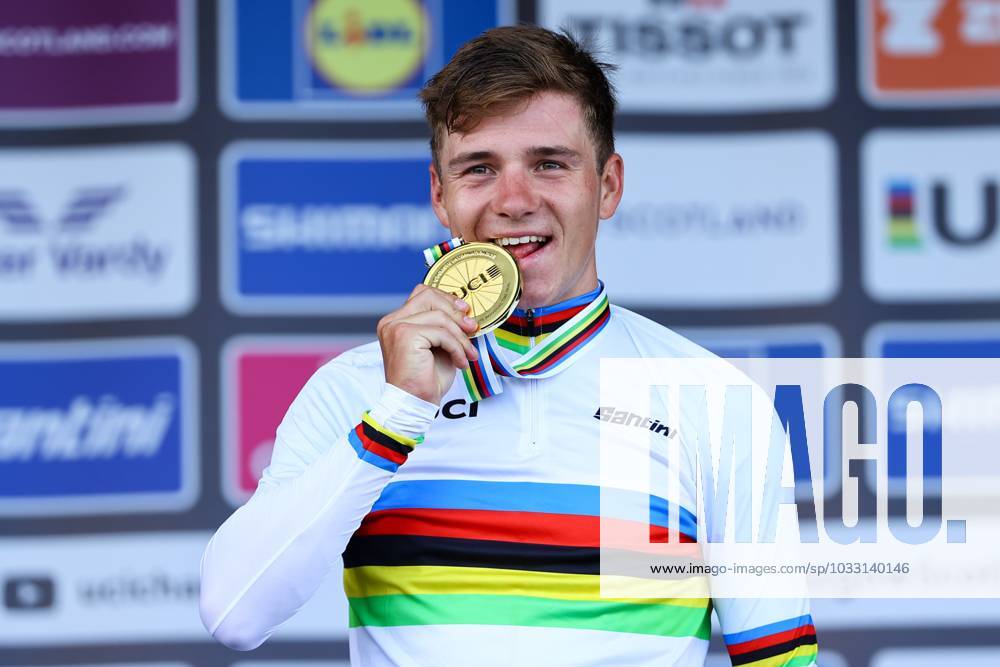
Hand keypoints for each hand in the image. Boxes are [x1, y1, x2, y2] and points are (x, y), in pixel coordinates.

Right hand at [377, 284, 479, 404]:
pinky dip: (456, 347)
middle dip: (455, 312)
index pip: (423, 294)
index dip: (447, 300)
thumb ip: (444, 326)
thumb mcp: (438, 346)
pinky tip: (459, 362)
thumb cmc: (425, 379)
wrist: (414, 404)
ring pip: (439, 316)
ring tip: (467, 354)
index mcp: (397, 321)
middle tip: (472, 329)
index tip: (465, 313)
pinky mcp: (406, 336)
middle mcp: (392, 321)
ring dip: (460, 336)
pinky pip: (442, 333)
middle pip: (429, 296)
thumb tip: (465, 312)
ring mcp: (397, 327)